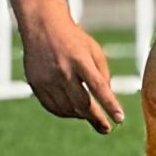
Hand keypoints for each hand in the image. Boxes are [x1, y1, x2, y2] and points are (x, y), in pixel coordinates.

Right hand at [19, 17, 122, 134]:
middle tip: (106, 129)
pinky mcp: (35, 83)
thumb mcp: (94, 51)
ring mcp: (46, 78)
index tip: (119, 119)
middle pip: (82, 103)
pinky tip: (74, 113)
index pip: (98, 87)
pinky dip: (64, 113)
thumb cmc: (74, 39)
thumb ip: (103, 75)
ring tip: (90, 117)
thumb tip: (107, 101)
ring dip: (81, 116)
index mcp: (80, 60)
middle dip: (96, 119)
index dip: (109, 105)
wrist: (42, 25)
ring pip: (67, 108)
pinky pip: (52, 106)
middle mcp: (62, 70)